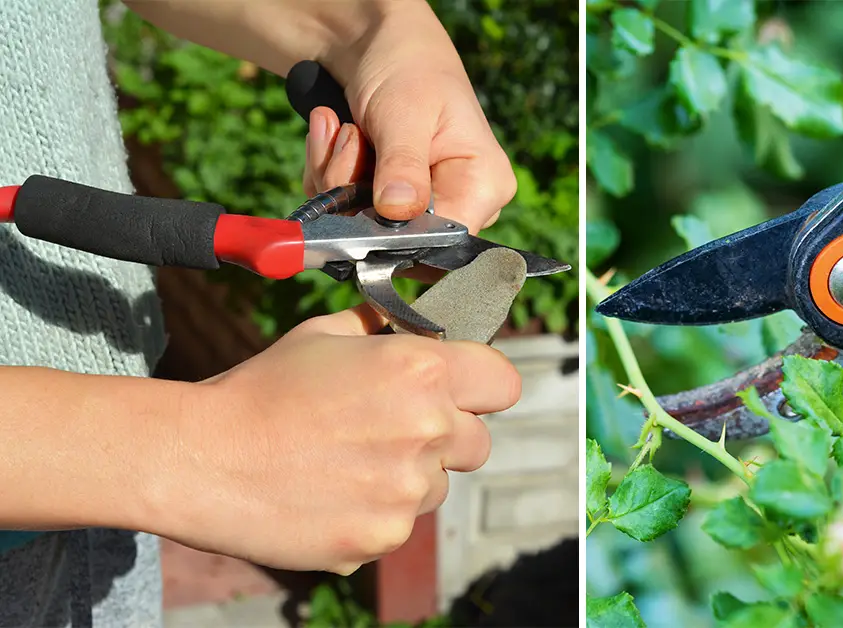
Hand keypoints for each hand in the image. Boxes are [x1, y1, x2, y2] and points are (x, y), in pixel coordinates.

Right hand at [153, 305, 519, 574]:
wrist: (202, 458)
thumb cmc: (261, 390)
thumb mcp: (326, 336)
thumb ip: (387, 330)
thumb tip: (420, 326)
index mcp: (420, 371)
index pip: (502, 383)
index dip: (482, 386)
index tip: (463, 391)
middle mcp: (427, 429)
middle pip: (479, 441)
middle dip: (448, 435)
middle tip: (393, 429)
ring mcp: (408, 490)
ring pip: (439, 486)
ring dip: (410, 476)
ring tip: (346, 461)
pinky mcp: (383, 535)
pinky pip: (401, 523)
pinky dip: (375, 512)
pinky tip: (329, 492)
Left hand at [313, 1, 516, 231]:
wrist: (380, 45)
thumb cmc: (410, 68)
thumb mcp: (406, 113)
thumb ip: (404, 165)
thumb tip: (398, 212)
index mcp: (485, 185)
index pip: (445, 240)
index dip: (396, 234)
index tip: (358, 201)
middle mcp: (460, 202)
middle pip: (397, 236)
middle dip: (355, 194)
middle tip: (348, 139)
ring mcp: (421, 205)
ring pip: (361, 224)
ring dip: (335, 177)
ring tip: (342, 128)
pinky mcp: (388, 202)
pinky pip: (344, 210)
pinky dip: (328, 173)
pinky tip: (335, 135)